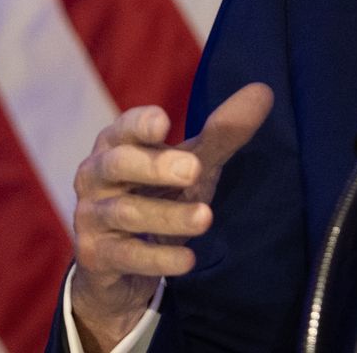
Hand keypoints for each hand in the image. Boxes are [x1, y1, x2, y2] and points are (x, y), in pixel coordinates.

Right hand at [69, 84, 272, 351]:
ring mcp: (91, 217)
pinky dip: (158, 258)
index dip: (140, 123)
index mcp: (116, 144)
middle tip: (195, 169)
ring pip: (125, 212)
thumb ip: (222, 133)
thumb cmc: (156, 195)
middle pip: (117, 164)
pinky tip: (188, 259)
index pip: (124, 128)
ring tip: (206, 217)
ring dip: (168, 216)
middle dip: (155, 166)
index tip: (164, 121)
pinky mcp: (96, 256)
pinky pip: (125, 255)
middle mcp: (95, 176)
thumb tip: (264, 91)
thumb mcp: (191, 163)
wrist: (119, 264)